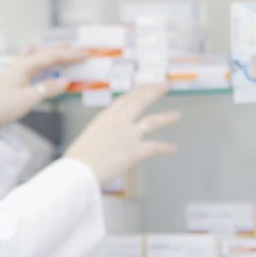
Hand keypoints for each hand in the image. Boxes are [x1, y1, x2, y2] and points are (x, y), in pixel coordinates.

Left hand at [0, 45, 86, 130]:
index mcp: (24, 67)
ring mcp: (15, 70)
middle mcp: (20, 65)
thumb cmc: (3, 108)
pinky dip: (35, 53)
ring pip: (37, 55)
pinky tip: (32, 47)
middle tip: (81, 49)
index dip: (71, 55)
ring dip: (52, 51)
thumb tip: (66, 81)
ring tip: (64, 46)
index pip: (52, 57)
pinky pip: (28, 59)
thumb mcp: (28, 100)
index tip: (86, 54)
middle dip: (64, 51)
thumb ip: (47, 89)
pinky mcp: (13, 77)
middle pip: (45, 53)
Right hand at [63, 85, 180, 184]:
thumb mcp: (88, 137)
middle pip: (140, 102)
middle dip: (154, 92)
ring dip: (166, 118)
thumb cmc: (78, 158)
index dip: (137, 91)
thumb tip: (106, 139)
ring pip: (152, 121)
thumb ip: (101, 134)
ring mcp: (128, 136)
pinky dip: (165, 148)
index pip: (125, 99)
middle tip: (165, 86)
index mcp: (105, 117)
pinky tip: (173, 149)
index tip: (145, 87)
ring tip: (177, 115)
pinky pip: (154, 147)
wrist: (79, 171)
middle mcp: (119, 122)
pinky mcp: (135, 151)